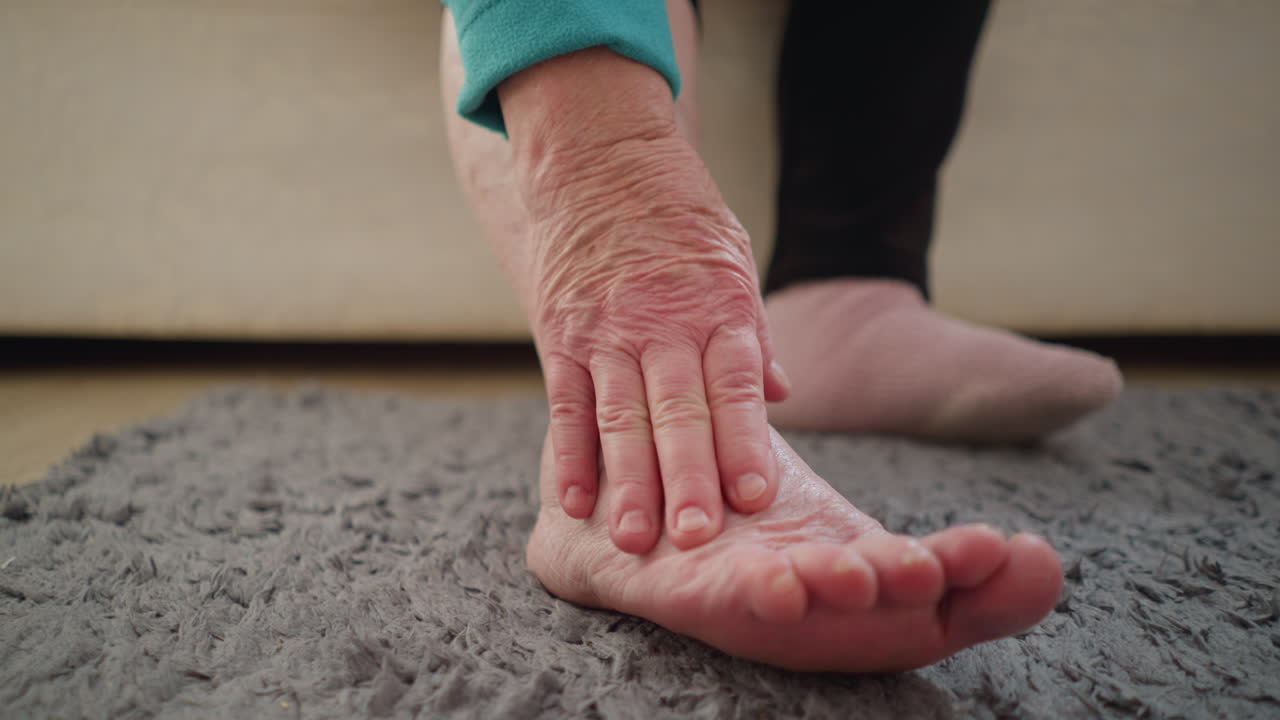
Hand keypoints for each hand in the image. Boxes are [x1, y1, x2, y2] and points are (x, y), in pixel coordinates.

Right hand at [500, 50, 789, 552]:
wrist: (598, 155)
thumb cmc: (677, 215)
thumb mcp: (732, 258)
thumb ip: (751, 332)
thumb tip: (781, 395)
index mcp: (716, 306)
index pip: (734, 385)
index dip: (743, 442)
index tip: (754, 497)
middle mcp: (661, 323)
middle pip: (677, 411)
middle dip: (687, 478)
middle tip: (695, 540)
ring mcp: (606, 331)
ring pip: (620, 416)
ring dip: (628, 481)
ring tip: (635, 539)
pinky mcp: (562, 334)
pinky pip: (566, 402)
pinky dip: (571, 453)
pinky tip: (576, 500)